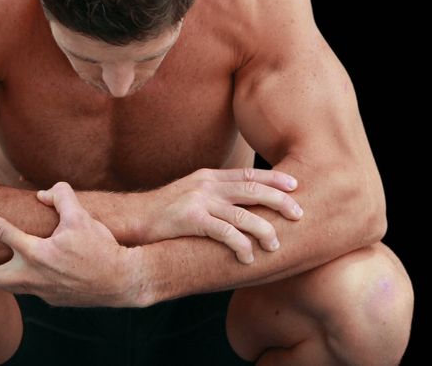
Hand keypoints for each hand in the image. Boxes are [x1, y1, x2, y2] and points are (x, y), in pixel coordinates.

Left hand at [0, 182, 142, 306]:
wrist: (122, 281)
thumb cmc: (101, 248)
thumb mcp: (81, 215)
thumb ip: (60, 197)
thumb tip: (43, 193)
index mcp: (34, 253)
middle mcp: (31, 276)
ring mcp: (41, 291)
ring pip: (9, 286)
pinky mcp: (53, 299)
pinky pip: (33, 287)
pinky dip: (26, 278)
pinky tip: (33, 270)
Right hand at [142, 168, 302, 263]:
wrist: (131, 219)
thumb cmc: (163, 213)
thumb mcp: (191, 196)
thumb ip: (214, 196)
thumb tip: (240, 206)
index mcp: (209, 177)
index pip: (248, 174)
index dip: (274, 178)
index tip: (296, 185)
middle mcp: (207, 185)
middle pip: (252, 189)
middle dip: (279, 201)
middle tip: (299, 214)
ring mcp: (198, 200)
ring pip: (242, 213)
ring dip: (263, 230)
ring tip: (275, 244)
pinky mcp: (190, 219)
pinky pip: (224, 232)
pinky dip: (240, 245)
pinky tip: (248, 257)